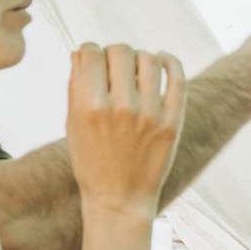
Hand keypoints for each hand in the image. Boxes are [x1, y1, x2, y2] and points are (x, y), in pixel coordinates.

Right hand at [68, 44, 186, 219]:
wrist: (119, 198)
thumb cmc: (91, 161)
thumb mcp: (73, 125)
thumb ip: (75, 85)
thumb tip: (81, 51)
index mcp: (90, 107)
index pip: (91, 53)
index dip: (89, 50)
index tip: (91, 59)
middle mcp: (121, 108)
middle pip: (120, 51)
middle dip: (112, 53)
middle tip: (112, 65)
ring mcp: (150, 114)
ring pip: (148, 59)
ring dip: (139, 57)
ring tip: (134, 69)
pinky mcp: (172, 122)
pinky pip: (177, 77)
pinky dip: (170, 61)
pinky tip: (161, 60)